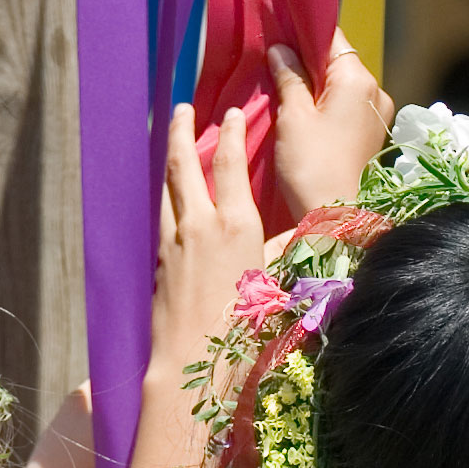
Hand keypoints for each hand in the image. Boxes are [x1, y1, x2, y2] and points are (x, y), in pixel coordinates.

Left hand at [157, 103, 271, 371]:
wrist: (194, 359)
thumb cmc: (245, 326)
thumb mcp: (278, 282)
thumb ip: (288, 253)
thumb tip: (311, 238)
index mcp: (236, 224)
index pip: (232, 164)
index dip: (231, 134)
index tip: (231, 112)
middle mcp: (200, 224)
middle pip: (184, 165)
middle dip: (182, 131)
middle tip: (181, 108)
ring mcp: (173, 241)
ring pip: (166, 188)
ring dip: (169, 160)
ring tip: (171, 141)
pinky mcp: (157, 261)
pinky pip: (160, 216)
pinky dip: (164, 197)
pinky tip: (166, 196)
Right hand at [265, 30, 397, 215]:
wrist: (336, 218)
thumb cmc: (311, 166)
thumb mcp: (293, 117)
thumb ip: (289, 77)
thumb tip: (280, 49)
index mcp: (358, 79)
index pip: (332, 38)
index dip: (303, 35)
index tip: (277, 37)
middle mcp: (375, 91)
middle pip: (337, 62)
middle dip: (306, 63)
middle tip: (273, 68)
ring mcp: (376, 114)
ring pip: (340, 85)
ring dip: (314, 86)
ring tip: (284, 95)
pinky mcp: (371, 133)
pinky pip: (346, 107)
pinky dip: (325, 106)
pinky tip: (302, 117)